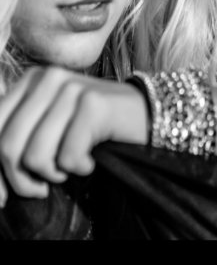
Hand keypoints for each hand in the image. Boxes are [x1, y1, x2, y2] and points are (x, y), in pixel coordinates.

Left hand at [0, 66, 148, 206]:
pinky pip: (68, 157)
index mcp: (33, 78)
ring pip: (35, 156)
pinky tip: (91, 160)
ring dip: (53, 174)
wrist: (147, 113)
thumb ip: (21, 133)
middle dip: (21, 180)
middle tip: (39, 189)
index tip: (5, 194)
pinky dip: (80, 168)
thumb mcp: (53, 122)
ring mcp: (72, 88)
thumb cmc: (97, 124)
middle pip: (8, 145)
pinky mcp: (93, 104)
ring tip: (71, 168)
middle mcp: (49, 77)